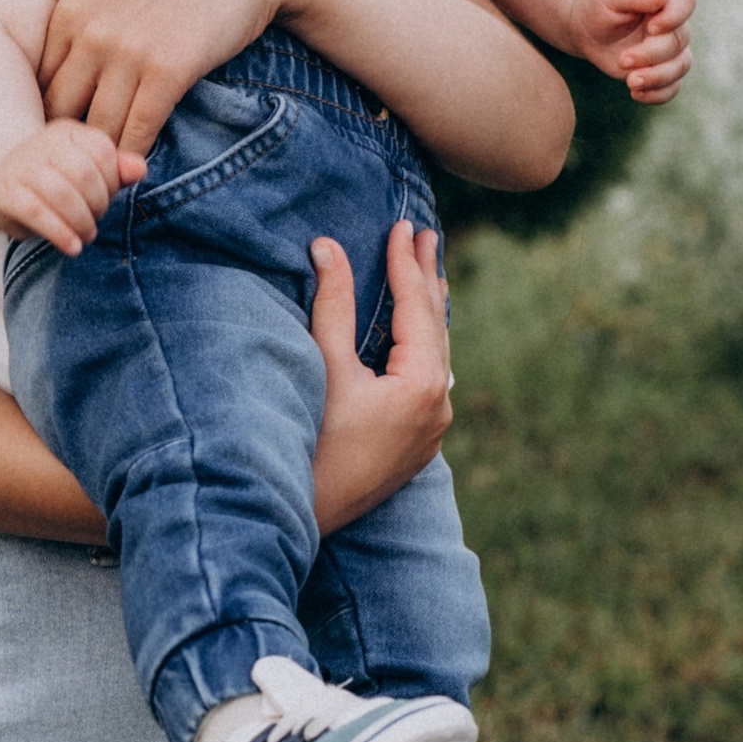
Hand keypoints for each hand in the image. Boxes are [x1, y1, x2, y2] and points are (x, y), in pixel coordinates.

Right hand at [0, 117, 137, 252]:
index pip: (102, 152)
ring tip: (85, 236)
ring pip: (61, 193)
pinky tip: (72, 247)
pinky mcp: (3, 192)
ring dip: (81, 222)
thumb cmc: (55, 182)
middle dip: (97, 205)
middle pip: (83, 173)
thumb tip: (140, 169)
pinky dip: (59, 233)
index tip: (105, 200)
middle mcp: (41, 142)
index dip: (111, 183)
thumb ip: (116, 170)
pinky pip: (36, 213)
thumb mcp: (88, 174)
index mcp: (68, 132)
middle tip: (94, 222)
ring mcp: (19, 166)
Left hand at [37, 0, 301, 162]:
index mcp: (68, 15)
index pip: (41, 88)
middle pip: (63, 114)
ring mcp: (126, 51)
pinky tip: (136, 164)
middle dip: (73, 147)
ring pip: (100, 129)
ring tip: (109, 175)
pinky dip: (134, 154)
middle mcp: (89, 32)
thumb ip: (81, 42)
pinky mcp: (166, 70)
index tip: (66, 144)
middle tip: (84, 170)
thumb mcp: (112, 1)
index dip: (51, 123)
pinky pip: (137, 131)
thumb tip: (59, 106)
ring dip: (106, 158)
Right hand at [309, 221, 454, 534]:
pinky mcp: (417, 446)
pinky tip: (418, 337)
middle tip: (426, 236)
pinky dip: (423, 348)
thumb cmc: (311, 443)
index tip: (403, 225)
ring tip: (428, 274)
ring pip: (436, 356)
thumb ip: (332, 305)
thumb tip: (328, 246)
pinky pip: (429, 381)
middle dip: (426, 279)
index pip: (416, 307)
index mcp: (422, 384)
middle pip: (435, 328)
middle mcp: (438, 407)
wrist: (304, 516)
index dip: (406, 262)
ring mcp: (432, 430)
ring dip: (428, 312)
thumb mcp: (322, 367)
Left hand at [568, 0, 694, 104]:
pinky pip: (671, 87)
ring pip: (680, 66)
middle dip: (652, 54)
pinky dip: (658, 94)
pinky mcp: (660, 69)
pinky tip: (636, 93)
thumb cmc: (599, 0)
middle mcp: (674, 22)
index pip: (685, 1)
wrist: (586, 24)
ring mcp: (669, 48)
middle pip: (678, 41)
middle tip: (622, 60)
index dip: (674, 17)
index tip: (652, 28)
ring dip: (658, 77)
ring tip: (630, 82)